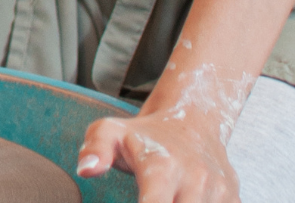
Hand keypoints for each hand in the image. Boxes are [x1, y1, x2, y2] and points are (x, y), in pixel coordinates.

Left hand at [77, 109, 239, 202]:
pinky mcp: (233, 200)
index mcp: (162, 165)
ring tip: (165, 198)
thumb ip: (95, 149)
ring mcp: (218, 192)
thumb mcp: (111, 131)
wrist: (193, 123)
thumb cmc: (144, 134)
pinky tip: (180, 200)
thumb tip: (85, 171)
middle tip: (149, 201)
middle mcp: (195, 180)